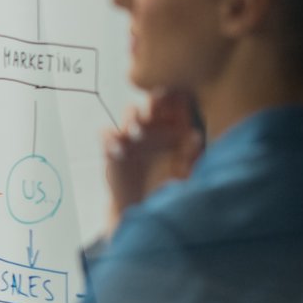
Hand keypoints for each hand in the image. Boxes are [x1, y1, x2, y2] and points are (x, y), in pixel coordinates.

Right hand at [105, 89, 202, 231]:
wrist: (141, 206)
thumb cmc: (167, 189)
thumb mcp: (184, 174)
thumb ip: (190, 156)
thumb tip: (195, 136)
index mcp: (176, 130)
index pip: (179, 106)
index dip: (179, 98)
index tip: (180, 97)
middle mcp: (155, 128)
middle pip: (154, 103)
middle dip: (155, 99)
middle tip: (157, 100)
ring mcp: (133, 136)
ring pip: (131, 112)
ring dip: (132, 116)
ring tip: (136, 130)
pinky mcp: (112, 147)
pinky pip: (107, 133)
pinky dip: (110, 138)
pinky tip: (118, 151)